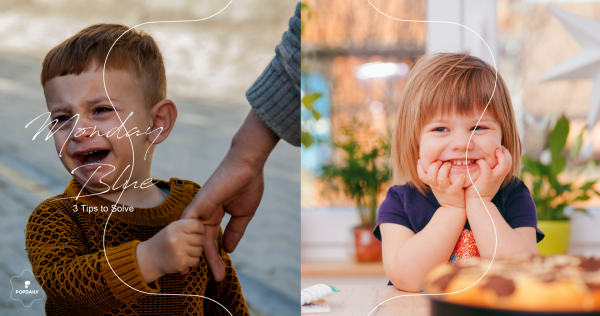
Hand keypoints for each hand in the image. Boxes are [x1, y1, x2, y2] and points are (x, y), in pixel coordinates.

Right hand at [136, 219, 204, 283]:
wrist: (149, 258)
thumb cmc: (165, 241)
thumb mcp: (173, 228)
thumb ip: (188, 225)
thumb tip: (206, 225)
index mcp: (176, 227)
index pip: (198, 225)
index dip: (200, 229)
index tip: (196, 232)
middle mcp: (177, 238)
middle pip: (201, 239)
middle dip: (198, 241)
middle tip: (189, 243)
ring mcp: (180, 251)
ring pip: (200, 250)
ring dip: (195, 251)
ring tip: (184, 250)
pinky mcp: (182, 263)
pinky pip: (196, 260)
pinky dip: (192, 260)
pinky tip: (183, 258)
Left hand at [180, 109, 278, 281]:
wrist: (248, 165)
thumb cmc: (247, 184)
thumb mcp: (242, 214)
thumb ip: (234, 232)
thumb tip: (228, 250)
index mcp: (213, 213)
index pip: (210, 239)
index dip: (213, 256)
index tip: (218, 272)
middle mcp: (203, 212)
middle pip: (200, 241)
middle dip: (204, 261)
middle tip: (207, 278)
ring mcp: (199, 208)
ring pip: (194, 237)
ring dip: (197, 255)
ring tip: (198, 272)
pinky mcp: (199, 204)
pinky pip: (190, 225)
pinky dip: (190, 240)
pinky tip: (195, 255)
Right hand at [417, 159, 466, 209]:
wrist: (453, 209)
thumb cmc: (446, 193)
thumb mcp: (436, 186)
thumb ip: (434, 176)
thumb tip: (432, 161)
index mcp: (432, 184)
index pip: (422, 176)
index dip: (419, 168)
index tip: (421, 160)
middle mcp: (437, 186)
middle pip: (431, 176)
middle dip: (434, 166)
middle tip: (440, 161)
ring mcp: (446, 190)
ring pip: (442, 179)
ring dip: (445, 169)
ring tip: (449, 164)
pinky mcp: (455, 193)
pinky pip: (456, 186)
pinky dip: (459, 180)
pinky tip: (462, 175)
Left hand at [465, 146, 511, 201]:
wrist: (477, 203)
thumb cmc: (479, 190)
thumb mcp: (487, 180)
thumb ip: (488, 172)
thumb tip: (484, 161)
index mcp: (500, 176)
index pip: (508, 163)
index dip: (506, 155)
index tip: (501, 149)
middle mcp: (499, 177)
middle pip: (509, 163)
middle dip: (506, 153)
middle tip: (499, 147)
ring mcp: (493, 178)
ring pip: (504, 166)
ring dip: (500, 157)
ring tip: (494, 151)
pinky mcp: (486, 180)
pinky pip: (486, 168)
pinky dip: (483, 163)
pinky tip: (478, 161)